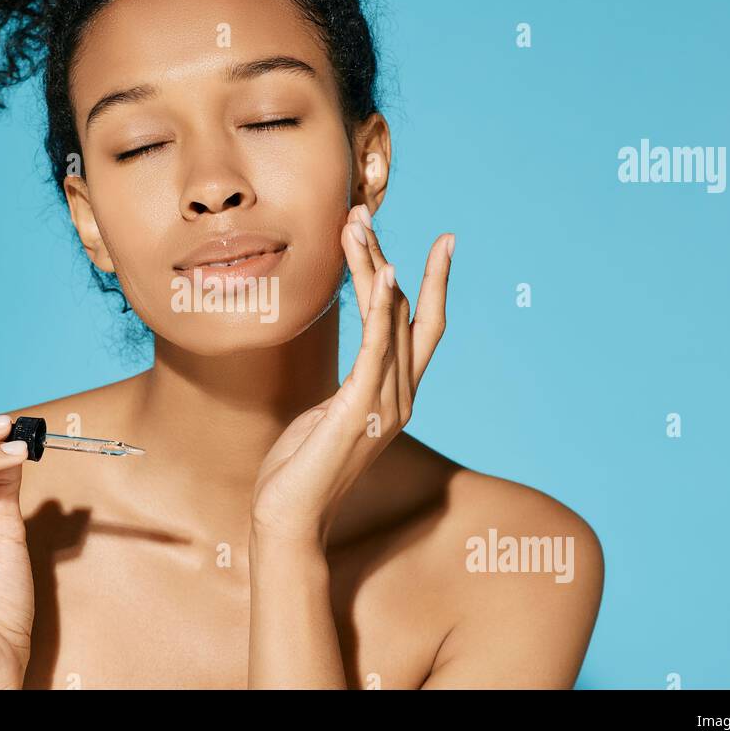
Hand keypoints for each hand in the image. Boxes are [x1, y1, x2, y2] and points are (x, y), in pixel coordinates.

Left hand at [251, 206, 453, 548]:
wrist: (287, 517)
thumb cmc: (300, 469)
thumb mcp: (326, 416)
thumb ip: (347, 388)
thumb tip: (349, 368)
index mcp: (395, 394)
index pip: (424, 326)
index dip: (434, 282)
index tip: (442, 240)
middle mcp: (400, 395)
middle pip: (407, 311)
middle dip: (385, 257)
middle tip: (362, 212)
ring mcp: (384, 403)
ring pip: (389, 319)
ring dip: (373, 267)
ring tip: (356, 224)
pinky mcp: (359, 409)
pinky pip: (377, 349)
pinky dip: (383, 309)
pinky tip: (383, 274)